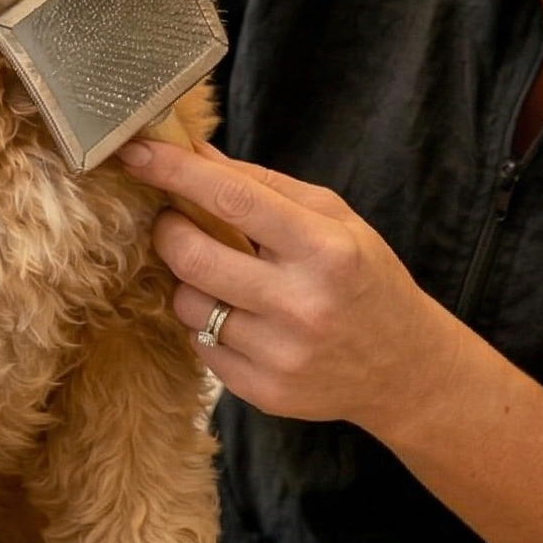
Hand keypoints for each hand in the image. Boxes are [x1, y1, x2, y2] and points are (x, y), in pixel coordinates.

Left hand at [116, 137, 470, 432]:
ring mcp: (280, 354)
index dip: (176, 171)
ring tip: (222, 278)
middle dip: (167, 230)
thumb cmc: (365, 280)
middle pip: (192, 256)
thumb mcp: (335, 220)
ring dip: (189, 282)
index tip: (137, 152)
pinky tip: (241, 319)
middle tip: (172, 221)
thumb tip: (194, 151)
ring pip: (187, 304)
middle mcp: (302, 304)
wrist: (405, 369)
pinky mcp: (263, 392)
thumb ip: (263, 186)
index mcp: (325, 249)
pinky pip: (201, 347)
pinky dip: (208, 325)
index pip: (232, 200)